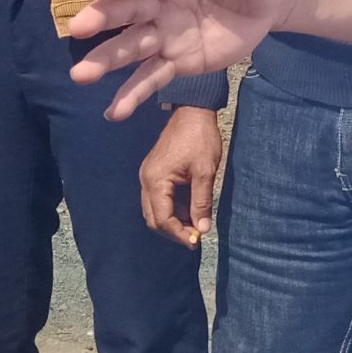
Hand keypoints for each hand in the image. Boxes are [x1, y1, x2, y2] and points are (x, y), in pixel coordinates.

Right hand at [70, 0, 300, 118]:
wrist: (270, 1)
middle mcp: (159, 0)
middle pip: (127, 9)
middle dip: (102, 18)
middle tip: (78, 29)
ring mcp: (164, 32)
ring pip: (131, 47)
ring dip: (106, 60)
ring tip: (81, 76)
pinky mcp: (174, 60)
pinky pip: (151, 77)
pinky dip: (132, 94)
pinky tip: (114, 113)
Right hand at [140, 106, 224, 247]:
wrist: (192, 110)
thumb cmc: (200, 138)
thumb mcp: (205, 172)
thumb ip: (202, 203)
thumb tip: (202, 229)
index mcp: (156, 180)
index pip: (163, 218)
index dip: (178, 234)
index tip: (196, 242)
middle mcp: (146, 179)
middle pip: (153, 218)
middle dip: (173, 231)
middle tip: (194, 238)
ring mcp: (148, 175)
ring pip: (154, 209)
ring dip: (172, 221)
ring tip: (194, 226)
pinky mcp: (153, 171)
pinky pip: (157, 198)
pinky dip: (171, 208)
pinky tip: (188, 211)